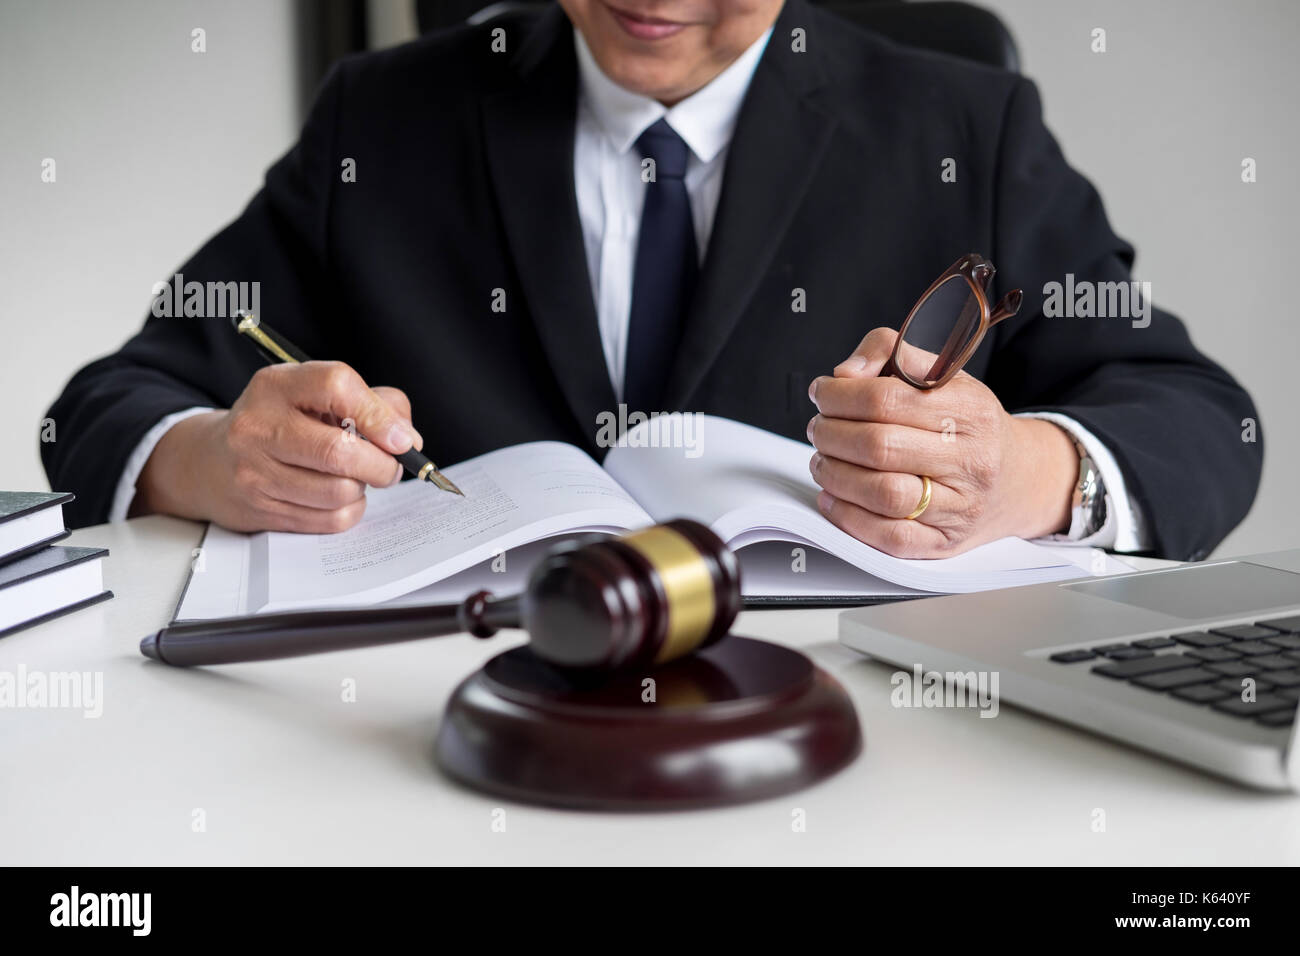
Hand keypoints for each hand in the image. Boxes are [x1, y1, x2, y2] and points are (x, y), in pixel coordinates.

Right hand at [134, 361, 422, 532]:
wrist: (213, 462)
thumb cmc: (283, 423)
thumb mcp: (318, 397)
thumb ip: (374, 404)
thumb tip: (409, 439)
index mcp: (277, 385)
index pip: (336, 386)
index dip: (378, 414)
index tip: (401, 438)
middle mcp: (259, 425)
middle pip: (338, 451)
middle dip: (381, 465)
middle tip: (390, 466)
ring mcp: (255, 471)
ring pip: (339, 491)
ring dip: (363, 488)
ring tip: (358, 478)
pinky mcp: (261, 509)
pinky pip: (329, 519)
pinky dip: (349, 510)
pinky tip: (338, 497)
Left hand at [807, 328, 1076, 556]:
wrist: (1020, 480)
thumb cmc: (968, 423)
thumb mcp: (943, 374)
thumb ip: (890, 353)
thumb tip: (844, 374)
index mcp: (970, 409)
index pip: (886, 398)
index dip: (840, 396)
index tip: (822, 393)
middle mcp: (970, 460)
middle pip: (879, 447)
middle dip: (831, 435)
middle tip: (818, 428)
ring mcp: (960, 506)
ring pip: (882, 494)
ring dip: (835, 476)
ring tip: (822, 461)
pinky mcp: (944, 543)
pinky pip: (889, 538)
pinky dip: (849, 518)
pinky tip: (832, 498)